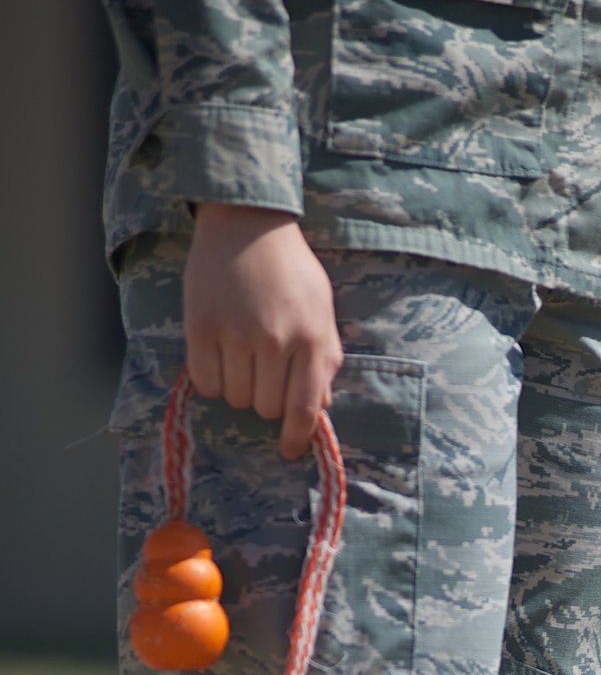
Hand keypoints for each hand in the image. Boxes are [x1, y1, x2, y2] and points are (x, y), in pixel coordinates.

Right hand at [183, 204, 343, 458]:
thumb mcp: (322, 311)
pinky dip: (212, 381)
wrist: (247, 224)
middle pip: (267, 409)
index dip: (297, 439)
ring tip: (243, 359)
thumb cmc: (291, 271)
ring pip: (236, 399)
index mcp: (311, 339)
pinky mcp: (201, 327)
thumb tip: (321, 407)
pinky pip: (206, 383)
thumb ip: (326, 359)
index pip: (304, 410)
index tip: (289, 451)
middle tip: (265, 376)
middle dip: (268, 402)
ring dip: (240, 390)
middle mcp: (275, 340)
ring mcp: (237, 334)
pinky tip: (219, 358)